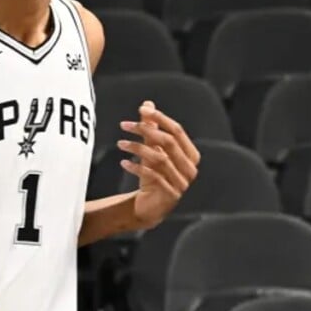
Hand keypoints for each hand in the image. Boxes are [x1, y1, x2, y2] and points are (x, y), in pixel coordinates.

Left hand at [117, 101, 200, 229]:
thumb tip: (147, 104)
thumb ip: (151, 128)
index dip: (159, 118)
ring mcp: (182, 182)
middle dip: (145, 130)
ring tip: (120, 144)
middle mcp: (190, 168)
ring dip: (137, 148)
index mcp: (191, 154)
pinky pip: (154, 176)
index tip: (141, 110)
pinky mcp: (170, 195)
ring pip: (160, 158)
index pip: (177, 130)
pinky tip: (123, 162)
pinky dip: (137, 167)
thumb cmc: (153, 175)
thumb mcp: (151, 150)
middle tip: (124, 125)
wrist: (150, 206)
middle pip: (169, 142)